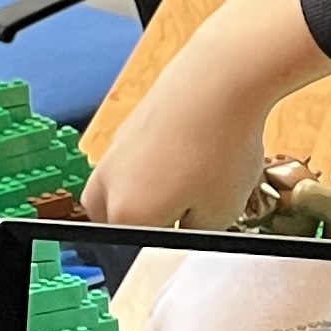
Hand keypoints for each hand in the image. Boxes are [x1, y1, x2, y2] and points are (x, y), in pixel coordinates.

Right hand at [83, 0, 330, 230]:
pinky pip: (133, 163)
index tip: (193, 243)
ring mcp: (113, 154)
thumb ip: (196, 236)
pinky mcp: (126, 128)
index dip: (171, 252)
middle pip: (120, 226)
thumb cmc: (223, 147)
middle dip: (149, 227)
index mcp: (126, 217)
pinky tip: (190, 156)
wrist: (222, 76)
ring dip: (146, 198)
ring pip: (121, 194)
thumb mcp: (222, 213)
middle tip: (189, 219)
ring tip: (189, 187)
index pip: (140, 254)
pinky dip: (154, 167)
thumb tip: (186, 234)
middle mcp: (107, 186)